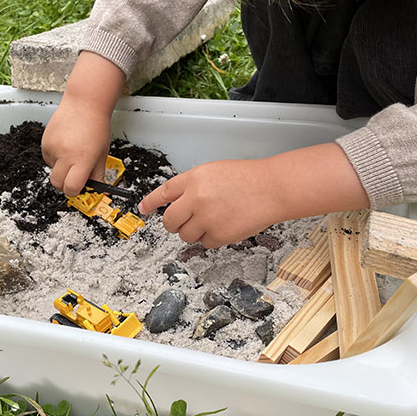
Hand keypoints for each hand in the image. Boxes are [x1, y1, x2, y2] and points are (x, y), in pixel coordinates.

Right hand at [42, 97, 110, 196]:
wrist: (84, 103)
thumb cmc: (96, 126)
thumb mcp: (102, 154)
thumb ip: (97, 175)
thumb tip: (97, 191)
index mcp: (82, 159)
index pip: (72, 188)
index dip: (75, 191)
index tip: (80, 187)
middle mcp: (65, 154)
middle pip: (57, 184)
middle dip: (65, 185)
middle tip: (75, 176)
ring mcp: (52, 148)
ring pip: (53, 171)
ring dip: (61, 169)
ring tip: (73, 153)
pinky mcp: (44, 142)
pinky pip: (48, 159)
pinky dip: (56, 158)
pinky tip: (66, 146)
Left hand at [138, 143, 369, 247]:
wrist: (272, 188)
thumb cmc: (248, 178)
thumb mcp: (214, 172)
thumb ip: (193, 185)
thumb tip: (176, 202)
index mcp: (194, 179)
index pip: (163, 193)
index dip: (151, 203)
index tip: (143, 209)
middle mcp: (196, 198)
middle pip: (169, 221)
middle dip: (173, 224)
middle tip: (183, 223)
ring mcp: (206, 217)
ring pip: (185, 235)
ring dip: (194, 232)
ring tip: (212, 221)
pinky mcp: (218, 234)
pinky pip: (204, 243)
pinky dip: (211, 238)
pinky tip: (224, 225)